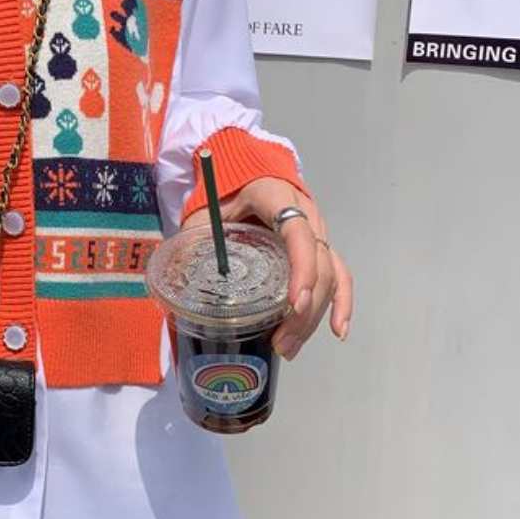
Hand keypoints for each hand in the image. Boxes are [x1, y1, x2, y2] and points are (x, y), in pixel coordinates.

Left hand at [183, 177, 352, 359]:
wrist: (246, 172)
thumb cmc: (225, 190)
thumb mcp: (205, 210)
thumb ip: (195, 237)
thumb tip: (178, 276)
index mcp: (277, 197)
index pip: (298, 233)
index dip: (301, 270)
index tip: (294, 305)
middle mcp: (307, 213)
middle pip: (319, 263)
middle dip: (304, 310)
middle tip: (280, 342)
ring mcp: (318, 230)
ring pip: (331, 274)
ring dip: (315, 315)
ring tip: (289, 347)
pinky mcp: (320, 246)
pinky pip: (339, 274)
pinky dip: (340, 302)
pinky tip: (336, 330)